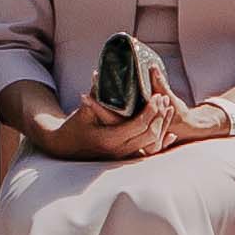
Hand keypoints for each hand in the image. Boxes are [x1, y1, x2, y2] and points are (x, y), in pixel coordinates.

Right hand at [62, 93, 186, 162]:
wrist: (64, 148)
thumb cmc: (71, 129)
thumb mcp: (81, 113)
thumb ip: (93, 98)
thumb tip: (99, 77)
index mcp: (110, 139)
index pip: (138, 126)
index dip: (150, 110)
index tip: (156, 96)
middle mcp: (119, 151)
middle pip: (150, 136)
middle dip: (160, 117)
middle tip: (163, 100)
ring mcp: (124, 156)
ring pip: (152, 144)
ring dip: (162, 127)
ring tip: (167, 109)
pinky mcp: (126, 157)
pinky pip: (148, 151)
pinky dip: (161, 142)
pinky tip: (170, 135)